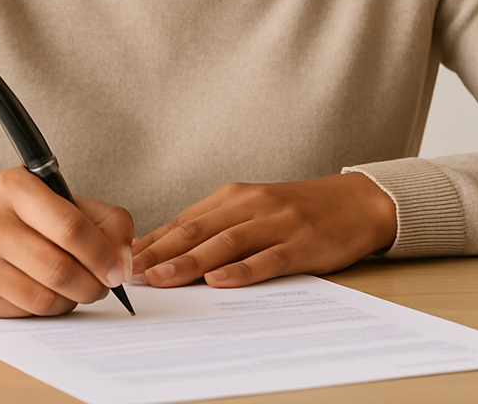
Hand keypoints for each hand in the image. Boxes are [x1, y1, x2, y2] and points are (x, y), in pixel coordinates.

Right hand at [0, 167, 132, 316]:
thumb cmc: (19, 218)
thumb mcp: (59, 201)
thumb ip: (104, 221)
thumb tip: (124, 260)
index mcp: (13, 186)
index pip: (70, 226)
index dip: (103, 254)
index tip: (120, 270)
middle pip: (59, 268)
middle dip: (93, 284)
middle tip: (103, 285)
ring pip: (43, 297)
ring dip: (72, 300)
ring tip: (76, 288)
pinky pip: (24, 313)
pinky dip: (47, 309)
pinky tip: (46, 293)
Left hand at [131, 172, 395, 288]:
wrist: (355, 202)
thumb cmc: (298, 210)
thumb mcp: (253, 210)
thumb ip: (217, 226)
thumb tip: (167, 250)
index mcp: (234, 196)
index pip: (185, 221)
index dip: (153, 241)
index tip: (122, 258)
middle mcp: (251, 204)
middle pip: (198, 230)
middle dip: (161, 253)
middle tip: (130, 272)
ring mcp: (277, 222)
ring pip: (226, 243)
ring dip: (190, 262)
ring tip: (162, 278)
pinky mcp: (301, 242)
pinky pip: (268, 258)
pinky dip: (242, 270)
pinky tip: (220, 281)